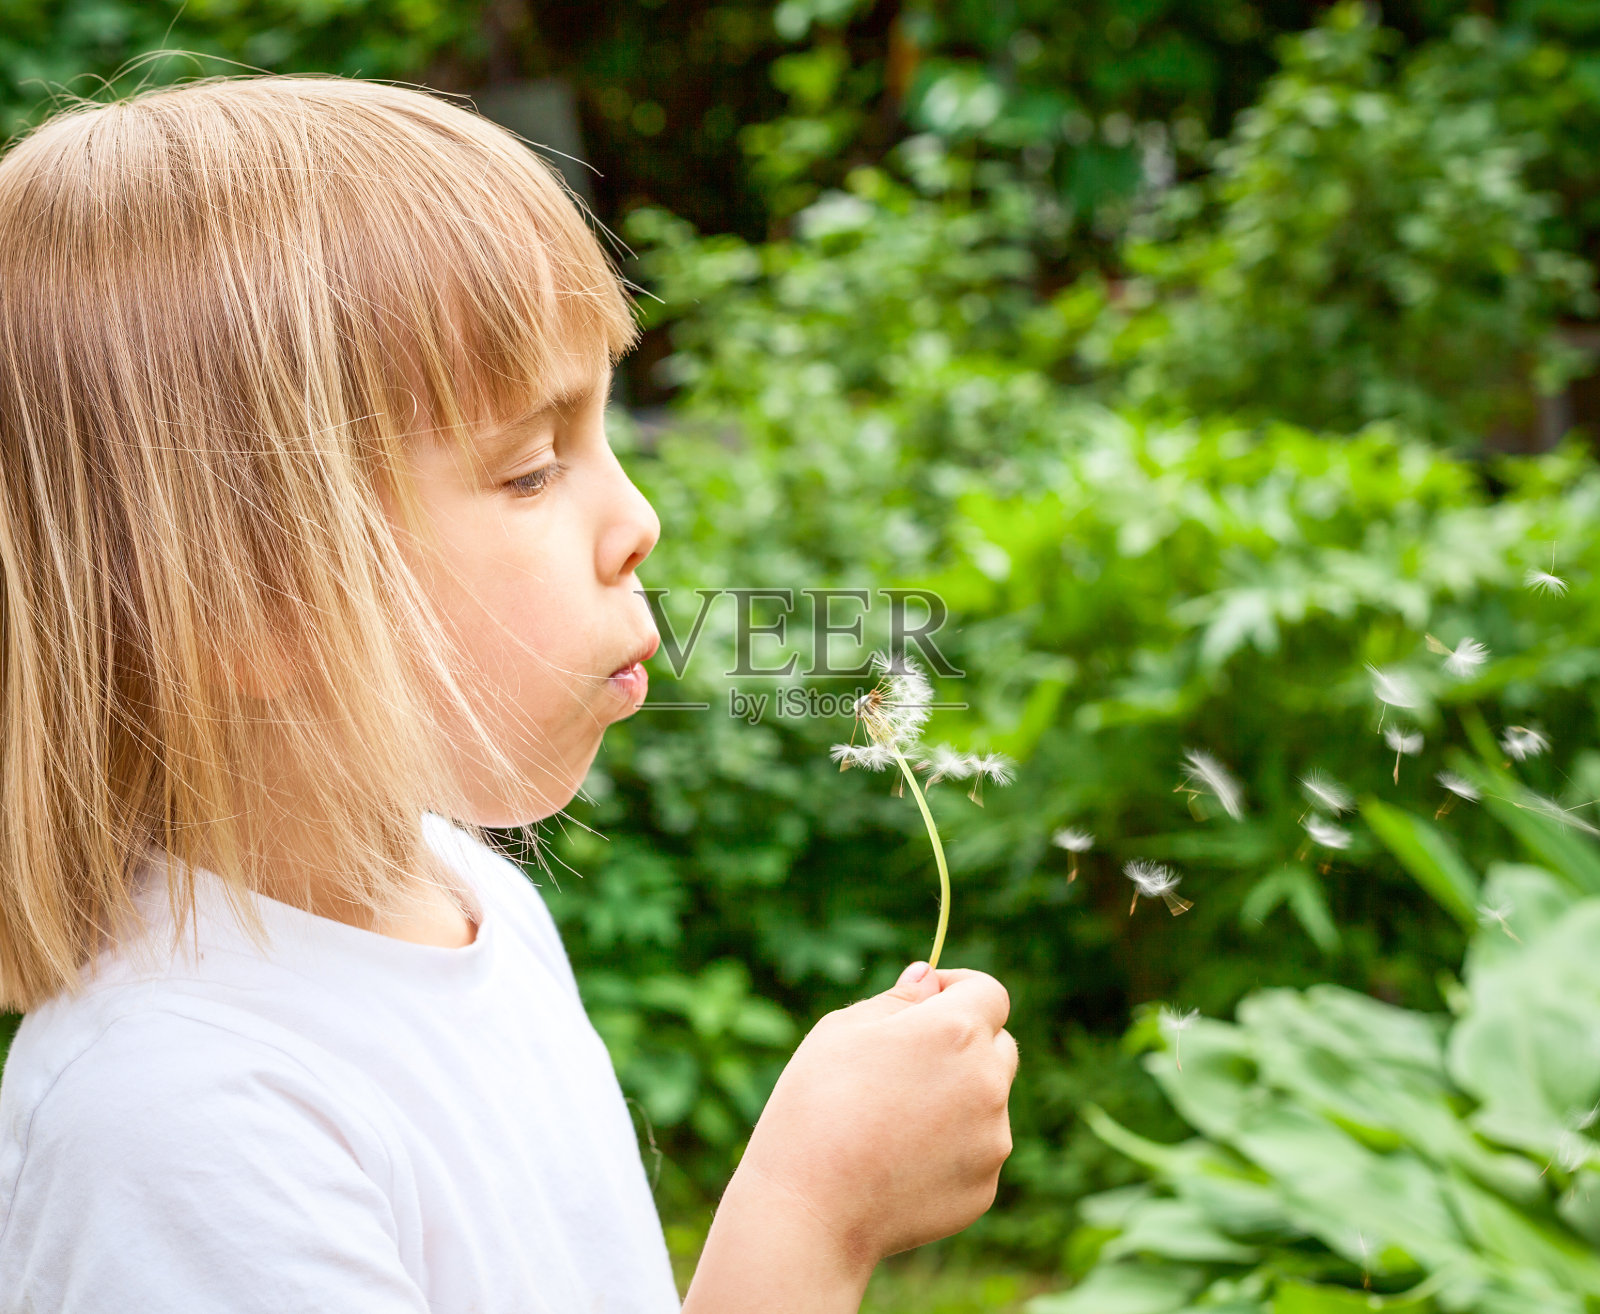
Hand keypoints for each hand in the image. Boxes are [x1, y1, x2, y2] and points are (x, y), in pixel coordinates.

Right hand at [733, 962, 1017, 1271]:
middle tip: (907, 1063)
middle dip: (965, 1043)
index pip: (988, 992)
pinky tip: (898, 1161)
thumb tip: (929, 978)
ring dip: (956, 1098)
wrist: (809, 1208)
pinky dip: (949, 1148)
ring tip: (892, 1121)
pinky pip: (976, 1152)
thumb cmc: (815, 1105)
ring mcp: (992, 1139)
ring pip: (987, 1102)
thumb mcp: (842, 1031)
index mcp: (956, 1030)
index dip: (959, 989)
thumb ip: (897, 1000)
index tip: (929, 1000)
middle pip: (998, 1046)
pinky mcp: (985, 1187)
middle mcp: (987, 1081)